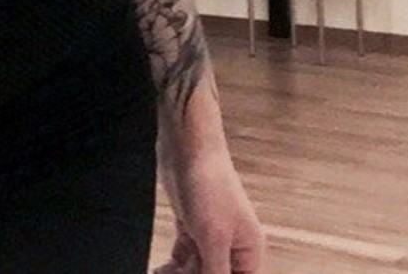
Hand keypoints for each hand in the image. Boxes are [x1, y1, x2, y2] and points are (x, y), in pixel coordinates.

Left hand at [152, 144, 267, 272]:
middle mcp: (232, 245)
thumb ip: (216, 273)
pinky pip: (183, 258)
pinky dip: (172, 268)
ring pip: (196, 270)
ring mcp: (209, 235)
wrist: (186, 145)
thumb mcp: (214, 238)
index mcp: (248, 250)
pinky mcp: (190, 225)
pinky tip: (160, 270)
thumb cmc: (209, 184)